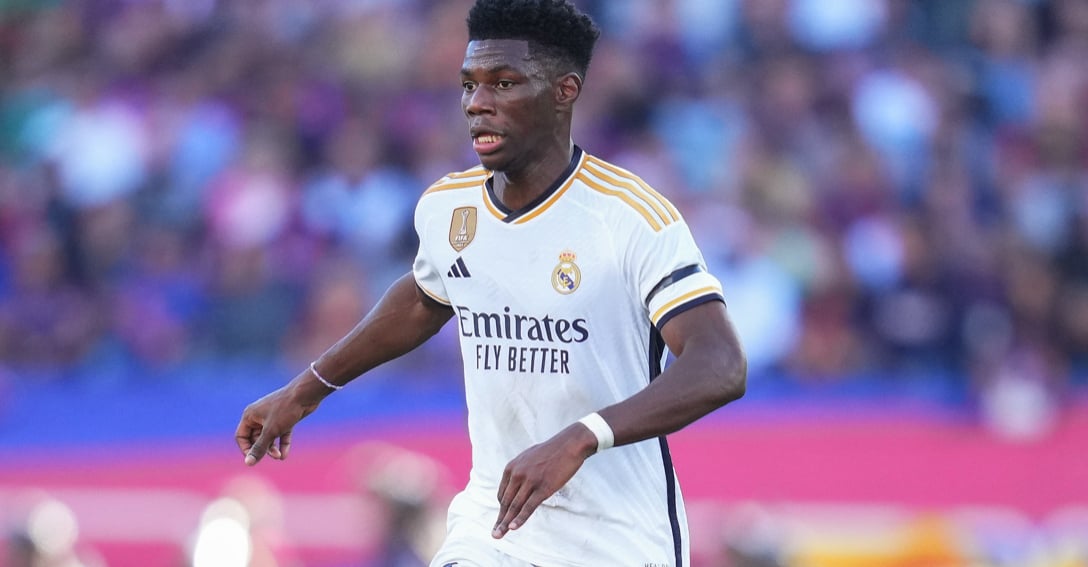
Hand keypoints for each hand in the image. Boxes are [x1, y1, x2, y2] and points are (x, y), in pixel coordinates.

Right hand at [235, 384, 321, 465]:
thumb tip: (248, 463)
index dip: (246, 449)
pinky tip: (284, 455)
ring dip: (273, 448)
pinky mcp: (285, 419)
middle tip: (273, 456)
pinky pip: (280, 434)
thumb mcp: (271, 431)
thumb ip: (259, 447)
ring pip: (269, 437)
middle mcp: (259, 416)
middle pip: (255, 438)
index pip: (241, 436)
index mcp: (250, 415)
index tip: (254, 458)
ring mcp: (272, 417)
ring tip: (279, 457)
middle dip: (263, 449)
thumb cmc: (285, 409)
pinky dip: (282, 444)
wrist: (306, 394)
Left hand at [492, 423, 596, 538]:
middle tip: (495, 534)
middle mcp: (517, 474)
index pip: (503, 493)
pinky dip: (520, 518)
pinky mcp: (543, 488)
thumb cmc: (550, 451)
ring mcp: (530, 481)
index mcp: (511, 467)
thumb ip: (519, 470)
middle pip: (506, 502)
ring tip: (498, 535)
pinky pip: (529, 506)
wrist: (569, 445)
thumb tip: (514, 482)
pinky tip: (513, 528)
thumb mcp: (528, 457)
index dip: (503, 508)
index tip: (503, 519)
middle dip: (500, 519)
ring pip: (515, 506)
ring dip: (505, 523)